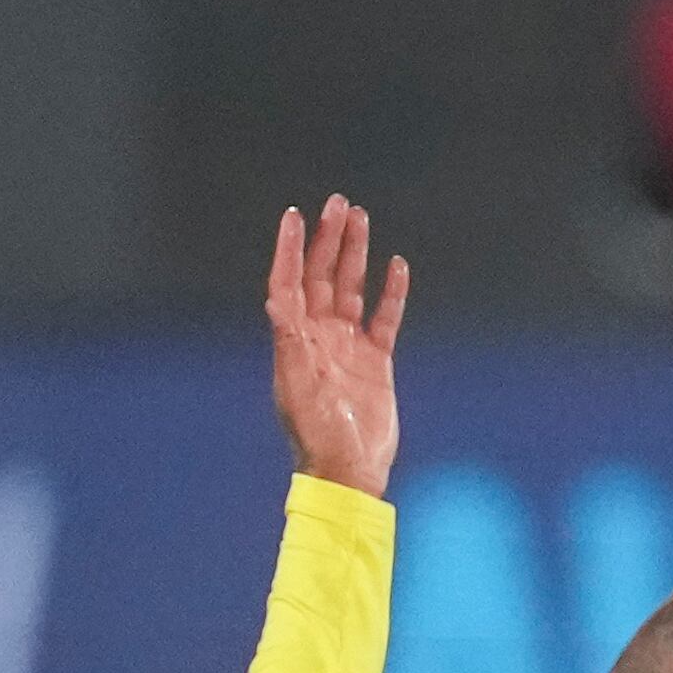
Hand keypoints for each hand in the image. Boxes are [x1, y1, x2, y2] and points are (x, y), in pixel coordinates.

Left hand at [267, 196, 409, 497]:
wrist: (350, 469)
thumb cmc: (317, 432)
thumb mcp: (297, 383)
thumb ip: (290, 338)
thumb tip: (276, 296)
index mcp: (295, 338)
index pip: (290, 282)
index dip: (291, 249)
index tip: (295, 215)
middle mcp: (319, 336)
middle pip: (322, 277)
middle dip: (328, 239)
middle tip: (338, 204)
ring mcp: (348, 346)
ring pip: (351, 288)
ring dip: (355, 254)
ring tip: (361, 219)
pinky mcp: (376, 360)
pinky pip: (385, 317)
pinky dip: (391, 292)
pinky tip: (396, 266)